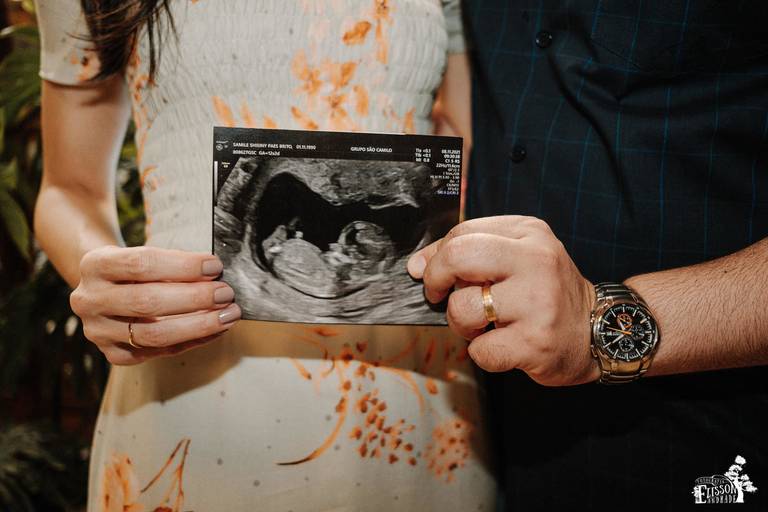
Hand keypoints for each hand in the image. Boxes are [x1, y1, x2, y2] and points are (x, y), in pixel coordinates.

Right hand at [70, 246, 240, 364]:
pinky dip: (191, 342)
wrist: (105, 288)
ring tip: (227, 315)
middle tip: (225, 293)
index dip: (182, 266)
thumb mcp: (142, 254)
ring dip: (198, 325)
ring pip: (153, 334)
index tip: (214, 266)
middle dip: (194, 298)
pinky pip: (158, 352)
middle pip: (147, 302)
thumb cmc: (133, 269)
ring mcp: (98, 330)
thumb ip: (172, 263)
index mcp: (95, 264)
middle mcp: (90, 299)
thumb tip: (214, 274)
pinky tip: (215, 331)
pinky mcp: (112, 353)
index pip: (141, 264)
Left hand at [407, 216, 598, 385]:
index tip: (430, 273)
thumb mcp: (519, 257)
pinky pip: (480, 350)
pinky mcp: (535, 342)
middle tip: (439, 295)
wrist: (603, 330)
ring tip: (482, 324)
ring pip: (462, 308)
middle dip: (436, 280)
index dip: (436, 256)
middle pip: (458, 256)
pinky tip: (502, 345)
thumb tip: (418, 265)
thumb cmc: (548, 293)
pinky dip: (482, 352)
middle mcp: (536, 261)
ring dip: (460, 322)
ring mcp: (537, 302)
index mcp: (529, 233)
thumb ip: (471, 252)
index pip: (462, 232)